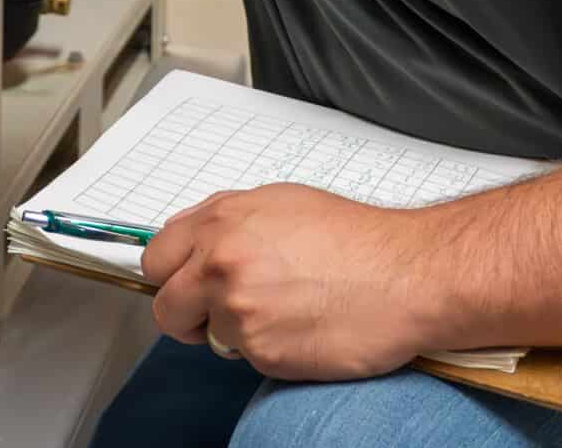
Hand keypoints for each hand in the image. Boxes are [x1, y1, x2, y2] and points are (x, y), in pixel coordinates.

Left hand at [140, 186, 441, 379]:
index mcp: (220, 222)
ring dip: (237, 332)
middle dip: (189, 314)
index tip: (182, 284)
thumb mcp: (279, 203)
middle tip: (221, 311)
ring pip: (210, 337)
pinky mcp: (262, 352)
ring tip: (284, 311)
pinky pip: (247, 358)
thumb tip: (193, 241)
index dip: (170, 275)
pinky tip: (302, 327)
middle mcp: (220, 264)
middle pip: (166, 308)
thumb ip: (226, 222)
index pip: (155, 258)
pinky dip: (269, 350)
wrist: (406, 275)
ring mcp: (238, 311)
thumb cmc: (355, 239)